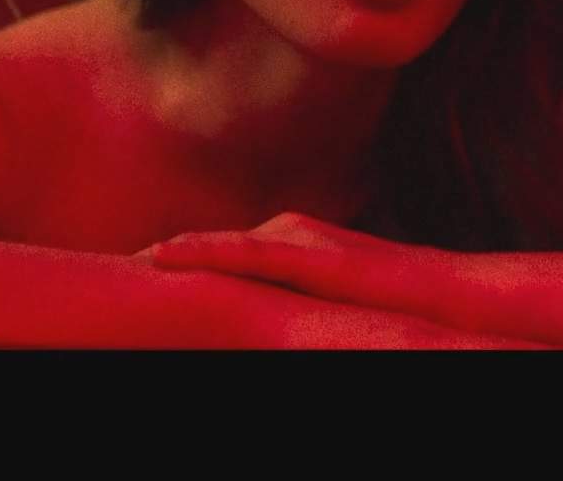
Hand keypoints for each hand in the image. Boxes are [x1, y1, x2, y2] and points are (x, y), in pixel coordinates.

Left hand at [145, 212, 505, 342]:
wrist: (452, 297)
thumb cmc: (398, 306)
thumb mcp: (336, 303)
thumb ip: (303, 304)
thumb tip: (278, 327)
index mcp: (293, 246)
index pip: (223, 255)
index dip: (180, 263)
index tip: (134, 274)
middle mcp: (289, 234)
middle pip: (212, 246)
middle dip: (163, 257)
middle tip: (111, 270)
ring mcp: (299, 240)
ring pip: (219, 245)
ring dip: (172, 252)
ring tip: (126, 261)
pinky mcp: (310, 254)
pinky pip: (246, 251)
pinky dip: (203, 249)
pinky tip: (163, 254)